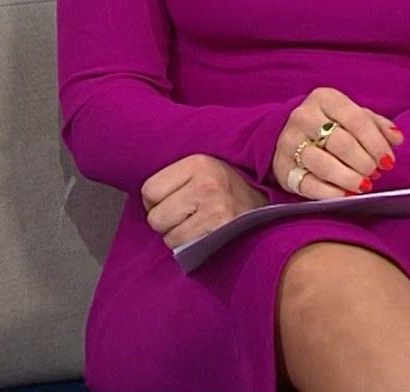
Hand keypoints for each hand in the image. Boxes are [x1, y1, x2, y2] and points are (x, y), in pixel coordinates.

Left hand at [141, 154, 266, 248]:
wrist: (267, 203)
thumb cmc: (228, 188)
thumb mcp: (205, 170)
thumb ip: (176, 178)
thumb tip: (143, 199)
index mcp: (198, 163)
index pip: (149, 190)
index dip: (156, 201)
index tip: (171, 201)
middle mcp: (206, 183)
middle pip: (155, 216)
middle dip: (166, 220)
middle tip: (185, 214)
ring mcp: (214, 207)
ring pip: (168, 235)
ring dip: (177, 234)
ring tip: (196, 223)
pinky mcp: (220, 229)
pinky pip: (183, 246)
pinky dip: (188, 244)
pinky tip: (203, 233)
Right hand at [270, 86, 405, 199]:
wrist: (289, 133)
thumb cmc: (330, 124)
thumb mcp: (352, 115)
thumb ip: (376, 125)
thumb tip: (397, 138)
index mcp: (324, 98)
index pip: (357, 120)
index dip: (376, 143)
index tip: (388, 160)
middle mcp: (303, 117)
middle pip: (341, 143)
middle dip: (363, 162)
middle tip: (375, 173)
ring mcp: (289, 141)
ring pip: (324, 164)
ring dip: (349, 178)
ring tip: (363, 185)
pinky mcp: (281, 167)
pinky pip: (308, 184)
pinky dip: (330, 193)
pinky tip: (345, 195)